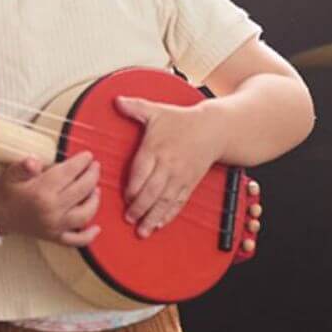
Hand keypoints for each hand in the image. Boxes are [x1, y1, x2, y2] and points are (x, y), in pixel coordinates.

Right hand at [0, 153, 101, 245]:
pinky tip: (97, 228)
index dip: (81, 162)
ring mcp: (54, 226)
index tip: (88, 156)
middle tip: (95, 167)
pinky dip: (88, 236)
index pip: (69, 173)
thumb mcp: (12, 173)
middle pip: (81, 190)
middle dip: (92, 176)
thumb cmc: (6, 191)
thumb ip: (24, 166)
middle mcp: (51, 210)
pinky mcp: (54, 237)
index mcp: (41, 192)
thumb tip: (33, 162)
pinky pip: (76, 240)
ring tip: (95, 189)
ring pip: (84, 214)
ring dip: (94, 201)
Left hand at [114, 95, 227, 237]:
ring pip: (165, 201)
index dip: (133, 188)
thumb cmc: (183, 120)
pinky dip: (168, 215)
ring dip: (153, 217)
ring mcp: (180, 176)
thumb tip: (116, 100)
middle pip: (152, 191)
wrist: (215, 128)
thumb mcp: (157, 111)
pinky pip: (178, 202)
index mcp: (156, 148)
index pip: (141, 172)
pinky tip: (159, 225)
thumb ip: (135, 107)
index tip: (125, 198)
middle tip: (129, 219)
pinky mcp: (190, 183)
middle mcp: (168, 165)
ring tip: (142, 230)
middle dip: (140, 208)